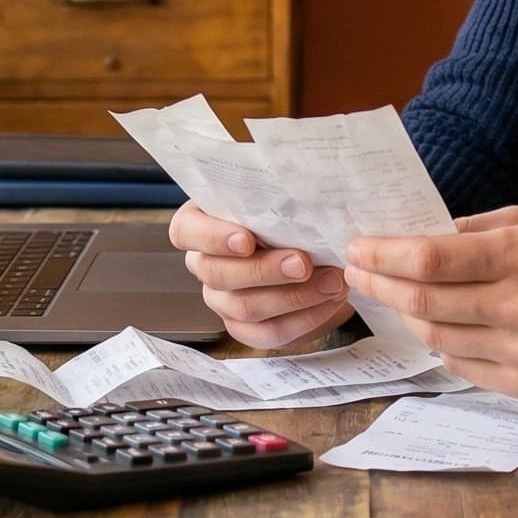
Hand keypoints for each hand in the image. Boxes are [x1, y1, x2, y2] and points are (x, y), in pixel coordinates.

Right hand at [168, 201, 353, 350]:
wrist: (317, 247)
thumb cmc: (291, 210)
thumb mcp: (281, 192)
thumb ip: (278, 189)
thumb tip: (297, 184)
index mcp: (201, 224)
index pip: (186, 231)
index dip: (212, 238)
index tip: (248, 239)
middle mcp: (205, 264)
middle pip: (218, 274)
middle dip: (264, 270)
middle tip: (304, 263)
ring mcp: (222, 300)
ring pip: (244, 308)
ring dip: (292, 297)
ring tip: (331, 282)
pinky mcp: (246, 327)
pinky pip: (267, 333)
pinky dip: (302, 320)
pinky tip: (329, 302)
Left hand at [344, 205, 517, 397]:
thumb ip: (475, 230)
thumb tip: (417, 237)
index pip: (430, 259)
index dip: (384, 255)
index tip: (359, 247)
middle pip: (424, 300)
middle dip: (379, 284)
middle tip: (358, 272)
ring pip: (436, 336)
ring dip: (405, 314)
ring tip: (392, 295)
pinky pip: (460, 365)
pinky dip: (439, 343)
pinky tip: (433, 324)